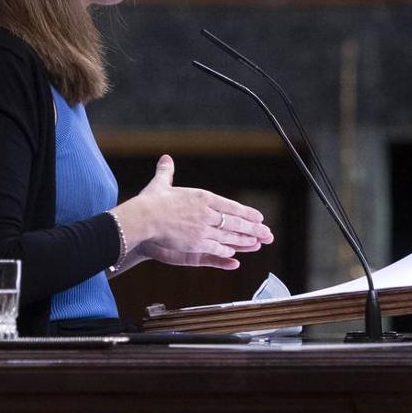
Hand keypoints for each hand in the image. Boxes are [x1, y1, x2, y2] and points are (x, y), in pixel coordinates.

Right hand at [112, 154, 273, 266]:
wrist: (144, 217)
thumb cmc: (150, 201)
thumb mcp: (161, 184)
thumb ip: (166, 172)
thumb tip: (166, 158)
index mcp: (202, 197)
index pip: (230, 205)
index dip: (245, 212)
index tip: (258, 217)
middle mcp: (206, 212)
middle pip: (235, 222)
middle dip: (253, 228)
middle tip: (267, 233)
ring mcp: (203, 229)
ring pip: (229, 236)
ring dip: (245, 240)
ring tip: (257, 243)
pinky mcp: (196, 242)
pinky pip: (216, 247)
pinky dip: (227, 250)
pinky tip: (234, 253)